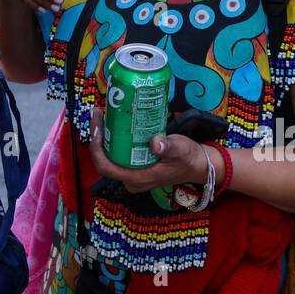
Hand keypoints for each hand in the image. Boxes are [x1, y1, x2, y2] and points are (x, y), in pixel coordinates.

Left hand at [87, 108, 208, 193]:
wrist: (198, 165)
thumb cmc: (189, 159)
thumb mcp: (180, 150)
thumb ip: (168, 147)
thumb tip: (155, 144)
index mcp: (137, 178)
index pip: (105, 167)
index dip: (96, 148)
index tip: (97, 127)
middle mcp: (131, 179)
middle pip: (105, 160)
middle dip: (98, 136)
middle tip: (99, 114)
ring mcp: (133, 175)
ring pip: (111, 157)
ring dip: (105, 137)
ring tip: (105, 115)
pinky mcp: (137, 168)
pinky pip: (119, 155)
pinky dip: (115, 140)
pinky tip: (116, 123)